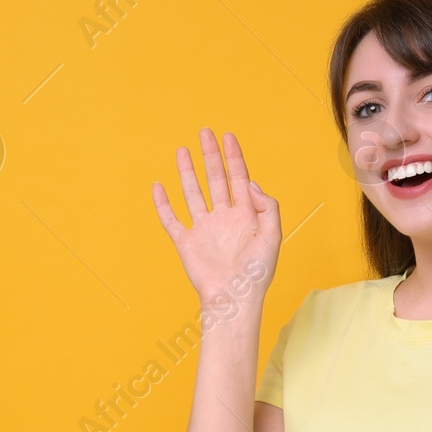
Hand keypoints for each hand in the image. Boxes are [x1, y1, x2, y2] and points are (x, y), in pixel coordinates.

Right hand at [151, 128, 280, 306]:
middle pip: (216, 179)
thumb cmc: (256, 273)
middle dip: (211, 156)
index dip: (234, 156)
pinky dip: (163, 204)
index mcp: (245, 215)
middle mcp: (223, 218)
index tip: (228, 136)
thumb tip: (250, 183)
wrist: (233, 298)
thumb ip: (267, 206)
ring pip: (193, 193)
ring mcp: (203, 229)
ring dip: (188, 172)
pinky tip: (159, 187)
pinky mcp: (186, 242)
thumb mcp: (272, 235)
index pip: (239, 177)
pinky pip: (171, 219)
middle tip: (205, 133)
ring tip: (182, 150)